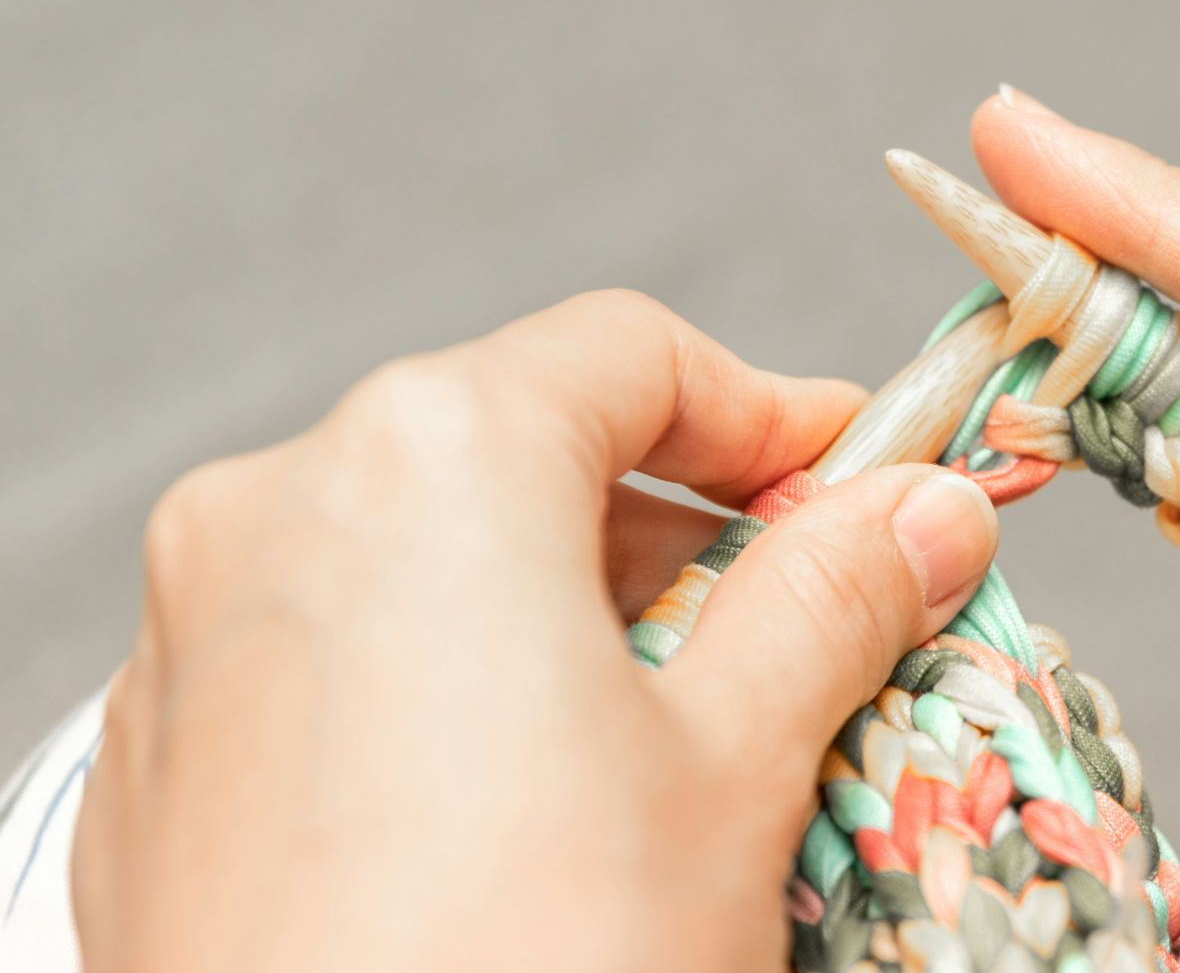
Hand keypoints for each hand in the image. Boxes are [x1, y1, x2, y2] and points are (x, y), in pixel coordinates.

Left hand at [72, 291, 998, 970]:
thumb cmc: (533, 965)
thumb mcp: (736, 765)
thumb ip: (834, 597)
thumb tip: (924, 513)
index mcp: (424, 463)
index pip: (631, 356)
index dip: (776, 414)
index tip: (866, 484)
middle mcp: (275, 517)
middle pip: (524, 453)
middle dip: (680, 534)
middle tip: (800, 629)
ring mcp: (196, 646)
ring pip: (426, 563)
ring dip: (571, 619)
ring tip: (676, 748)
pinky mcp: (166, 769)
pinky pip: (337, 667)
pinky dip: (453, 692)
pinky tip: (533, 818)